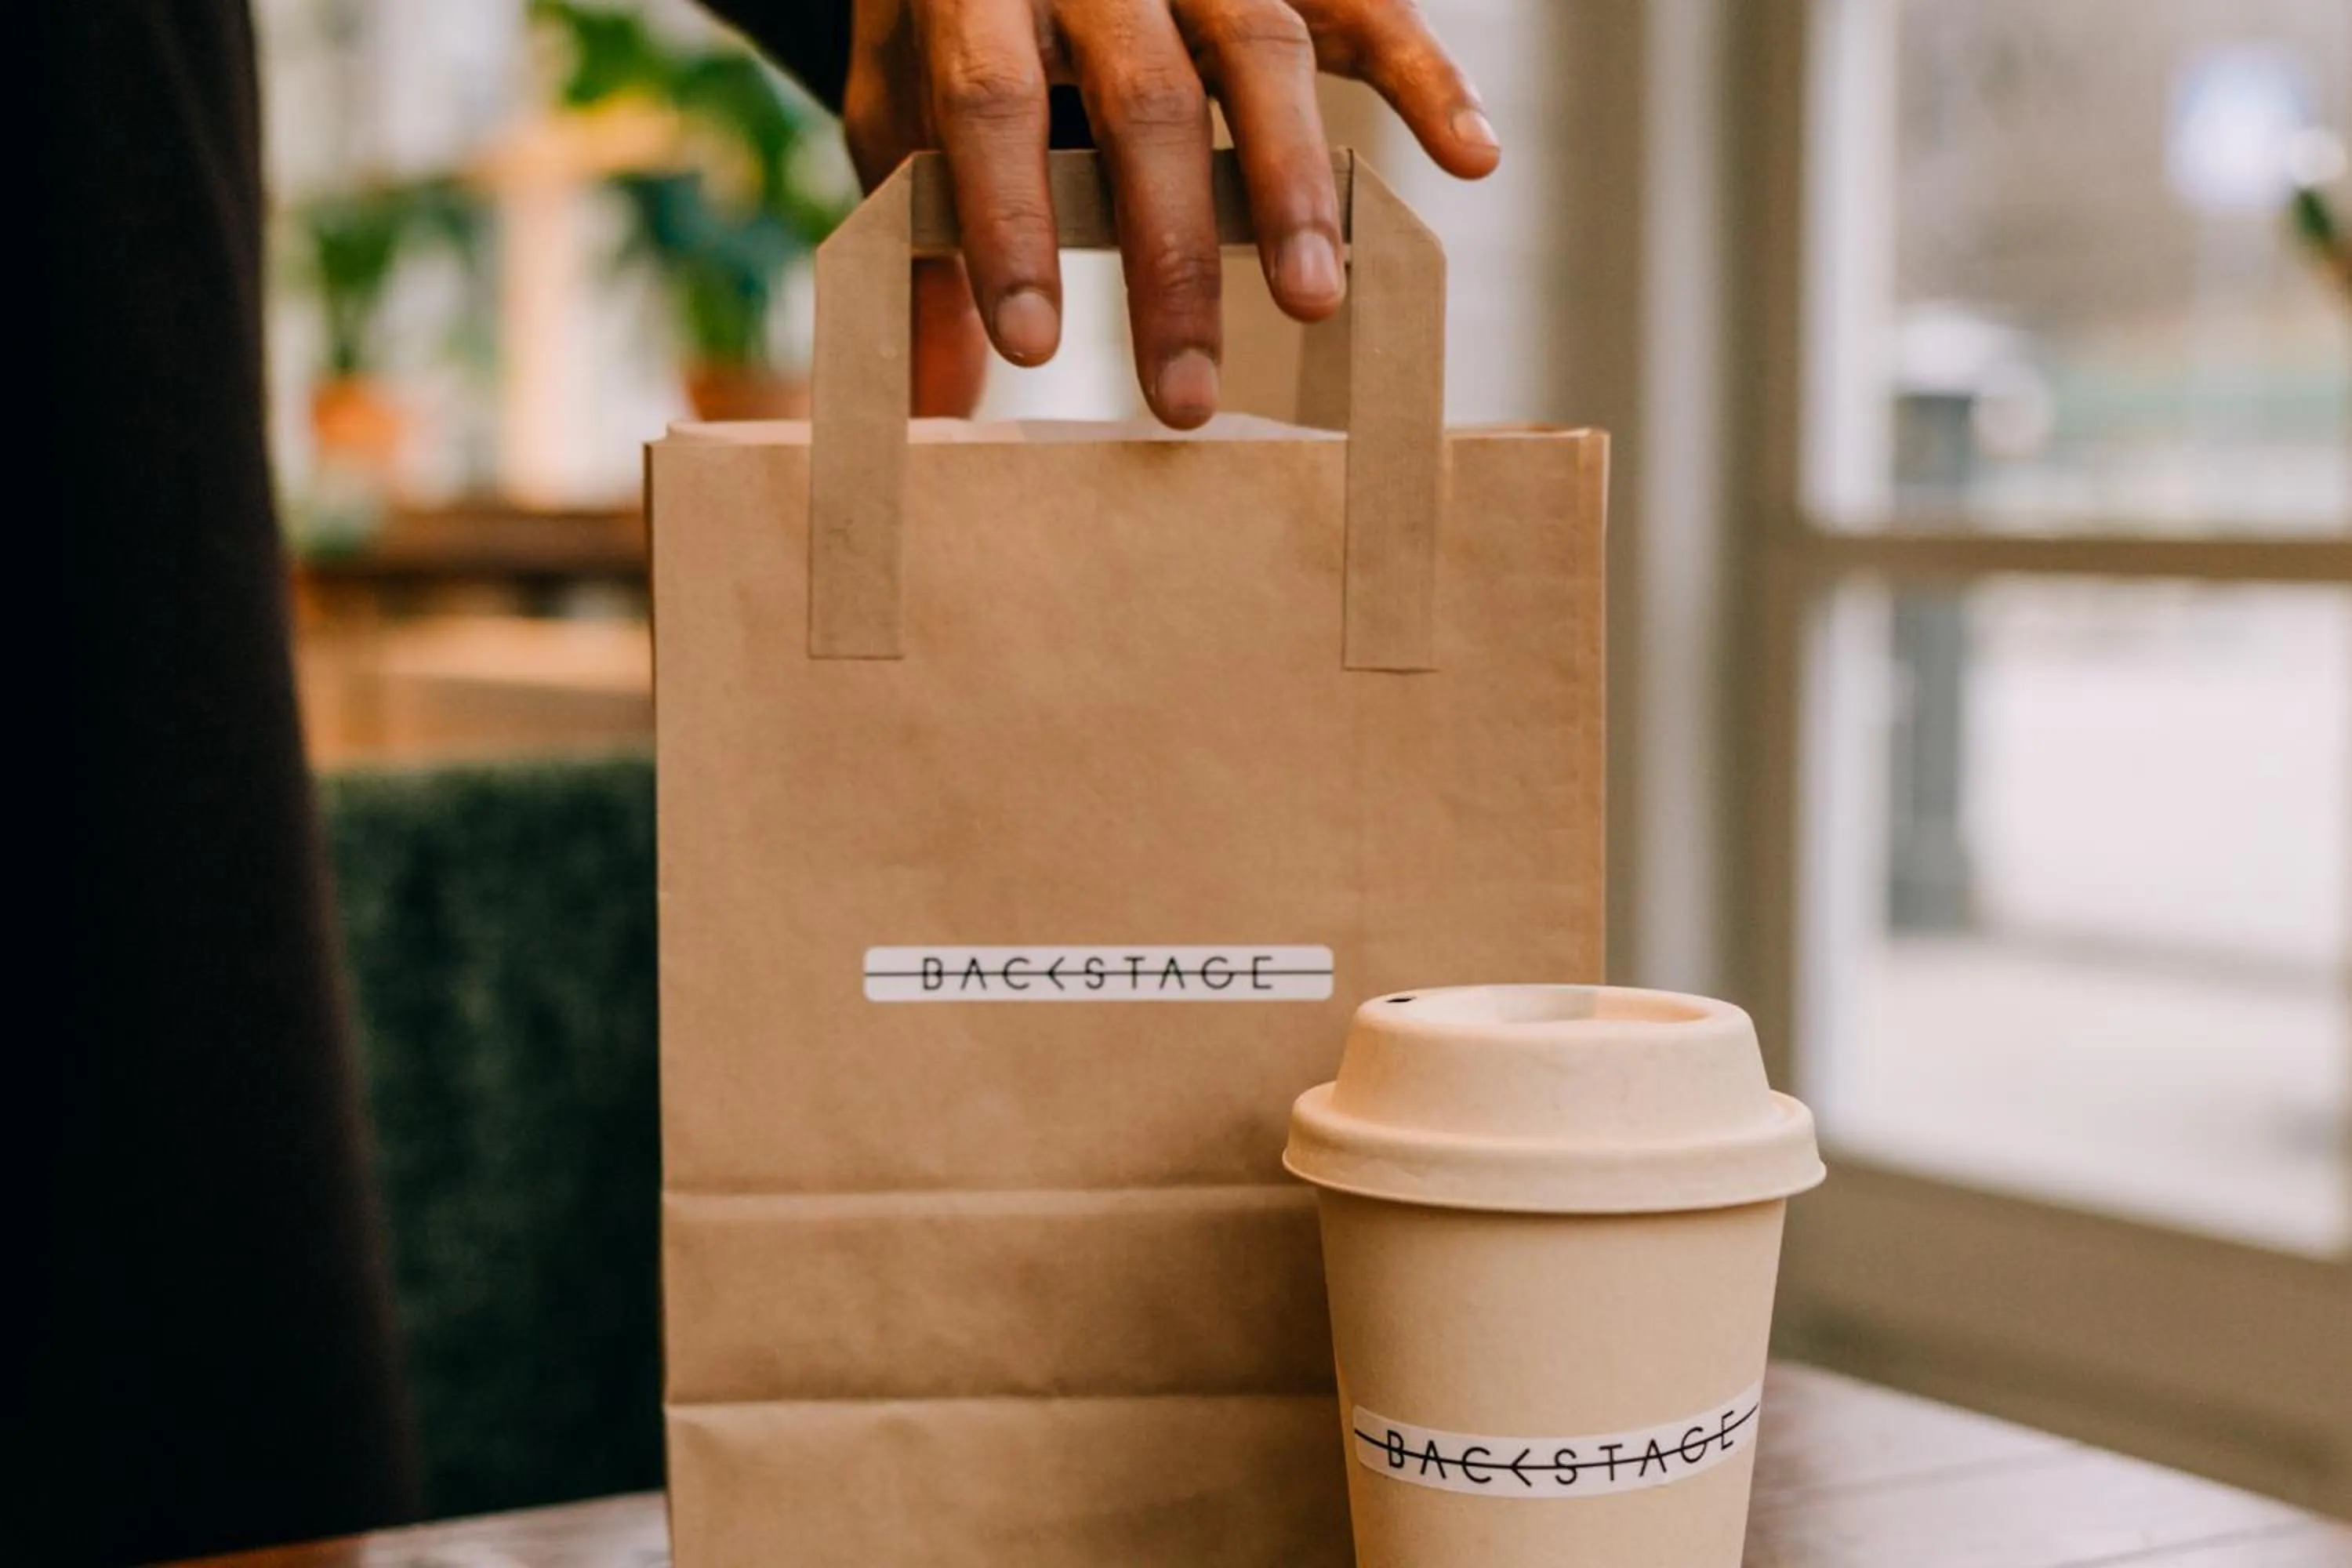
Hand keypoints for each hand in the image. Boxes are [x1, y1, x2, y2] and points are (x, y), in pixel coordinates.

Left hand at [840, 0, 1497, 424]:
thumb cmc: (957, 18)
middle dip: (1169, 258)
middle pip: (1145, 103)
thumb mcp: (904, 107)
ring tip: (1313, 300)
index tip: (1031, 347)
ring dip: (1291, 185)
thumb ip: (919, 242)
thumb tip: (924, 407)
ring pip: (1260, 54)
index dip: (1009, 224)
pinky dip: (1426, 79)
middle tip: (1186, 392)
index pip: (992, 103)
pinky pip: (1370, 4)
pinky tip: (1471, 159)